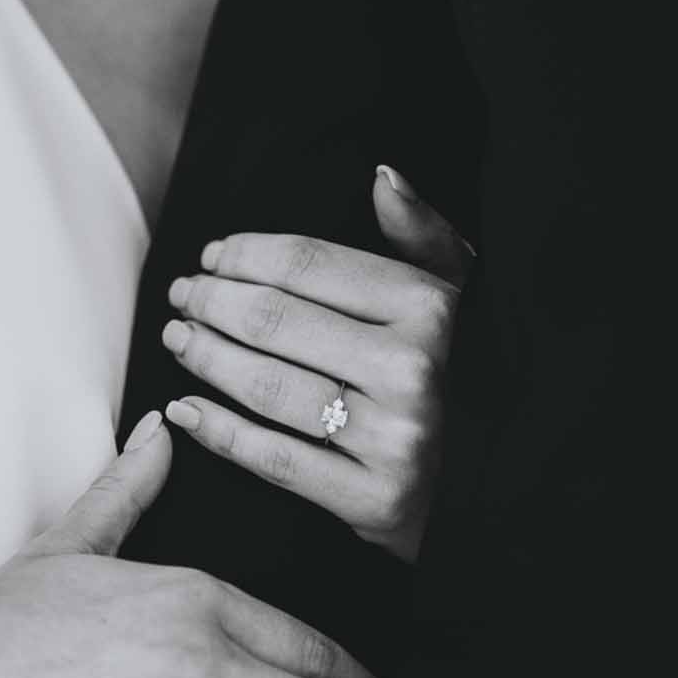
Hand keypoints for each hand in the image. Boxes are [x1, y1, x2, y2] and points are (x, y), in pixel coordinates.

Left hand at [160, 166, 473, 563]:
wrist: (498, 481)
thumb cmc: (464, 370)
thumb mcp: (458, 292)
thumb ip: (420, 233)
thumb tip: (382, 177)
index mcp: (429, 307)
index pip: (309, 265)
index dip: (247, 255)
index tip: (211, 256)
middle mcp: (411, 369)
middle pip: (276, 321)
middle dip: (214, 302)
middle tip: (184, 296)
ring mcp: (393, 438)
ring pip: (266, 386)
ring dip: (206, 357)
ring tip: (179, 339)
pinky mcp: (375, 501)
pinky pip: (273, 459)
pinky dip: (217, 431)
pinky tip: (184, 408)